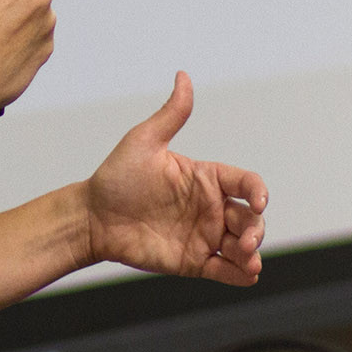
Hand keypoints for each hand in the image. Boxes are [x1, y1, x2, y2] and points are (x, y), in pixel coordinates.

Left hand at [84, 73, 267, 286]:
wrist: (92, 218)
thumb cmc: (117, 176)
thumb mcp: (145, 141)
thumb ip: (171, 114)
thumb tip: (183, 76)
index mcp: (205, 178)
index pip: (244, 182)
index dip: (257, 190)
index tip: (258, 200)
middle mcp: (209, 207)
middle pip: (249, 217)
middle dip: (256, 229)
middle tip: (247, 241)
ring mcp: (203, 235)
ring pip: (240, 245)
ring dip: (252, 252)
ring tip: (248, 260)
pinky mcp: (192, 261)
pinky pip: (222, 270)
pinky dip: (239, 274)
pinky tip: (247, 275)